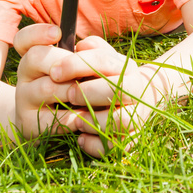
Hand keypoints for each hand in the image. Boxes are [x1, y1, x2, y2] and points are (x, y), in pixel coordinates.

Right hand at [11, 24, 94, 139]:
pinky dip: (73, 116)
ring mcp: (23, 99)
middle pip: (35, 57)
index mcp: (35, 57)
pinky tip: (86, 116)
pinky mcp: (28, 123)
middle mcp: (25, 75)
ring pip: (46, 87)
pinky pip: (52, 117)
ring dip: (73, 90)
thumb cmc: (73, 89)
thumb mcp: (80, 69)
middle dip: (66, 63)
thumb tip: (86, 45)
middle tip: (85, 74)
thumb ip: (89, 53)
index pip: (23, 39)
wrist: (49, 126)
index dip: (37, 33)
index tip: (57, 33)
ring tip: (89, 95)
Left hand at [49, 36, 165, 157]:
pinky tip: (80, 138)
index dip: (76, 65)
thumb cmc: (108, 76)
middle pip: (116, 89)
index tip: (54, 72)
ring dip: (93, 121)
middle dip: (87, 93)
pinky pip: (115, 146)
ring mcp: (138, 115)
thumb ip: (91, 49)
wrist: (138, 99)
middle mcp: (136, 90)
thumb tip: (79, 47)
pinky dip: (95, 145)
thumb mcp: (101, 58)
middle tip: (68, 96)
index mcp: (125, 67)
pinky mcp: (132, 138)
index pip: (103, 60)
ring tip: (75, 121)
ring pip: (120, 121)